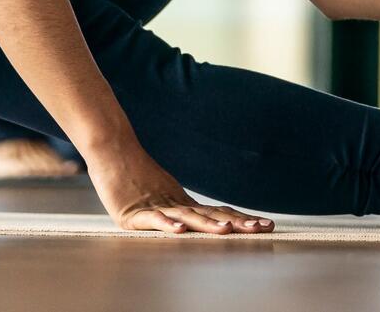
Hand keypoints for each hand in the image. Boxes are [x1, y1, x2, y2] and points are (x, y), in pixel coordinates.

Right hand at [85, 141, 273, 234]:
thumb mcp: (161, 195)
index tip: (267, 224)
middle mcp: (175, 205)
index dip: (241, 219)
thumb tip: (200, 218)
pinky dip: (166, 225)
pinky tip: (179, 230)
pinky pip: (152, 220)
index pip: (218, 213)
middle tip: (262, 228)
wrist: (111, 149)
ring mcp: (155, 207)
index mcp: (183, 203)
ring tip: (227, 230)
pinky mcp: (132, 213)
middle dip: (237, 223)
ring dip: (207, 225)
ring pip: (186, 217)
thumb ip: (180, 208)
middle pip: (210, 216)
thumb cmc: (133, 174)